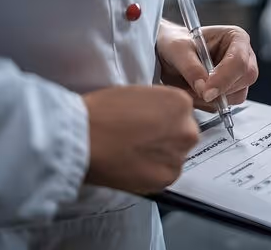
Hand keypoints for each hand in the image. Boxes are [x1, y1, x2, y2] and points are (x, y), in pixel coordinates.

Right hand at [83, 86, 197, 193]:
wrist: (83, 138)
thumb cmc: (101, 112)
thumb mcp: (138, 94)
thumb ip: (157, 105)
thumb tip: (161, 118)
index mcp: (182, 103)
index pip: (181, 113)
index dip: (163, 119)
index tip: (149, 124)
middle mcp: (187, 130)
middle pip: (183, 134)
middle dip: (166, 138)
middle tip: (140, 141)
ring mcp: (179, 156)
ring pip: (174, 156)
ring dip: (160, 156)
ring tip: (133, 155)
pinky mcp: (167, 178)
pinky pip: (164, 175)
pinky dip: (151, 173)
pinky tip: (132, 166)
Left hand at [157, 21, 258, 109]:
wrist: (166, 56)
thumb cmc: (174, 43)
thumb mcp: (177, 49)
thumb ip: (191, 68)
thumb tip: (204, 88)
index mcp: (236, 37)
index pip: (240, 60)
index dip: (225, 77)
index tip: (206, 91)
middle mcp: (243, 55)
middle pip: (246, 78)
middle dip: (221, 89)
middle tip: (197, 92)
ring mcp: (239, 75)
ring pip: (238, 94)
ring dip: (215, 98)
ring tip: (192, 88)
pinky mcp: (232, 91)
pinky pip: (228, 104)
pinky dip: (210, 104)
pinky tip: (196, 93)